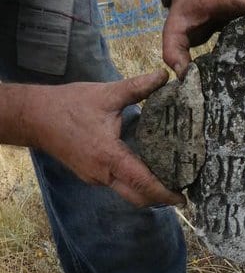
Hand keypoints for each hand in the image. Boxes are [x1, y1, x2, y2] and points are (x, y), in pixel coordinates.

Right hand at [25, 71, 183, 207]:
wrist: (33, 116)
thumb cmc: (69, 105)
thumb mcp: (107, 94)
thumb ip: (138, 87)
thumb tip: (165, 75)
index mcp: (108, 156)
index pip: (143, 183)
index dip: (165, 193)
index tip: (184, 197)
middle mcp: (102, 173)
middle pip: (137, 197)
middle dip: (161, 197)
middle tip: (183, 190)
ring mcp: (95, 177)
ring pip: (127, 193)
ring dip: (148, 191)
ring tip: (171, 178)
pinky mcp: (91, 175)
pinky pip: (117, 185)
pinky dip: (135, 183)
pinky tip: (149, 168)